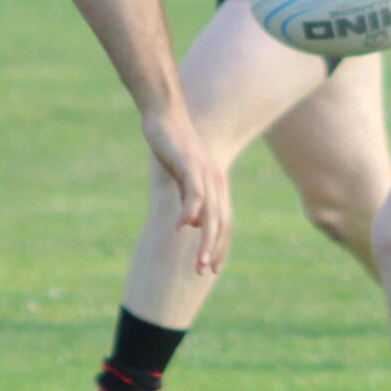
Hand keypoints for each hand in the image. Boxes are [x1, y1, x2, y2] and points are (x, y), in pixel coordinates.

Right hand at [140, 106, 230, 276]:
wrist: (166, 117)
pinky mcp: (191, 166)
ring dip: (205, 241)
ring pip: (212, 215)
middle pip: (221, 224)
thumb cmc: (173, 148)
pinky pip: (195, 195)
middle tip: (204, 273)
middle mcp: (217, 183)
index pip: (224, 224)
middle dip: (214, 251)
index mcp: (216, 187)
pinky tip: (179, 228)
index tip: (213, 269)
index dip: (220, 247)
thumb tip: (189, 224)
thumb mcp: (183, 179)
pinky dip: (188, 213)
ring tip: (198, 262)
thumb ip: (189, 200)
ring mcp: (206, 174)